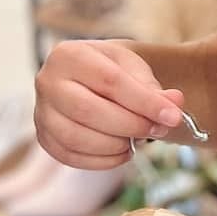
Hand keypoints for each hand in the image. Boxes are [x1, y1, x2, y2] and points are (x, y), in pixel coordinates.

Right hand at [34, 40, 183, 169]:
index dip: (144, 102)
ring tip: (137, 140)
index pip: (110, 81)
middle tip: (157, 130)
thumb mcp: (135, 69)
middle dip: (130, 125)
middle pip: (88, 111)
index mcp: (70, 54)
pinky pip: (70, 156)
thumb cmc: (113, 72)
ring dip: (115, 145)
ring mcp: (41, 111)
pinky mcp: (43, 137)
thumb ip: (155, 88)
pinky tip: (122, 153)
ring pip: (76, 138)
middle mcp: (47, 81)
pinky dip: (102, 161)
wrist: (88, 80)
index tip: (173, 117)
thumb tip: (176, 103)